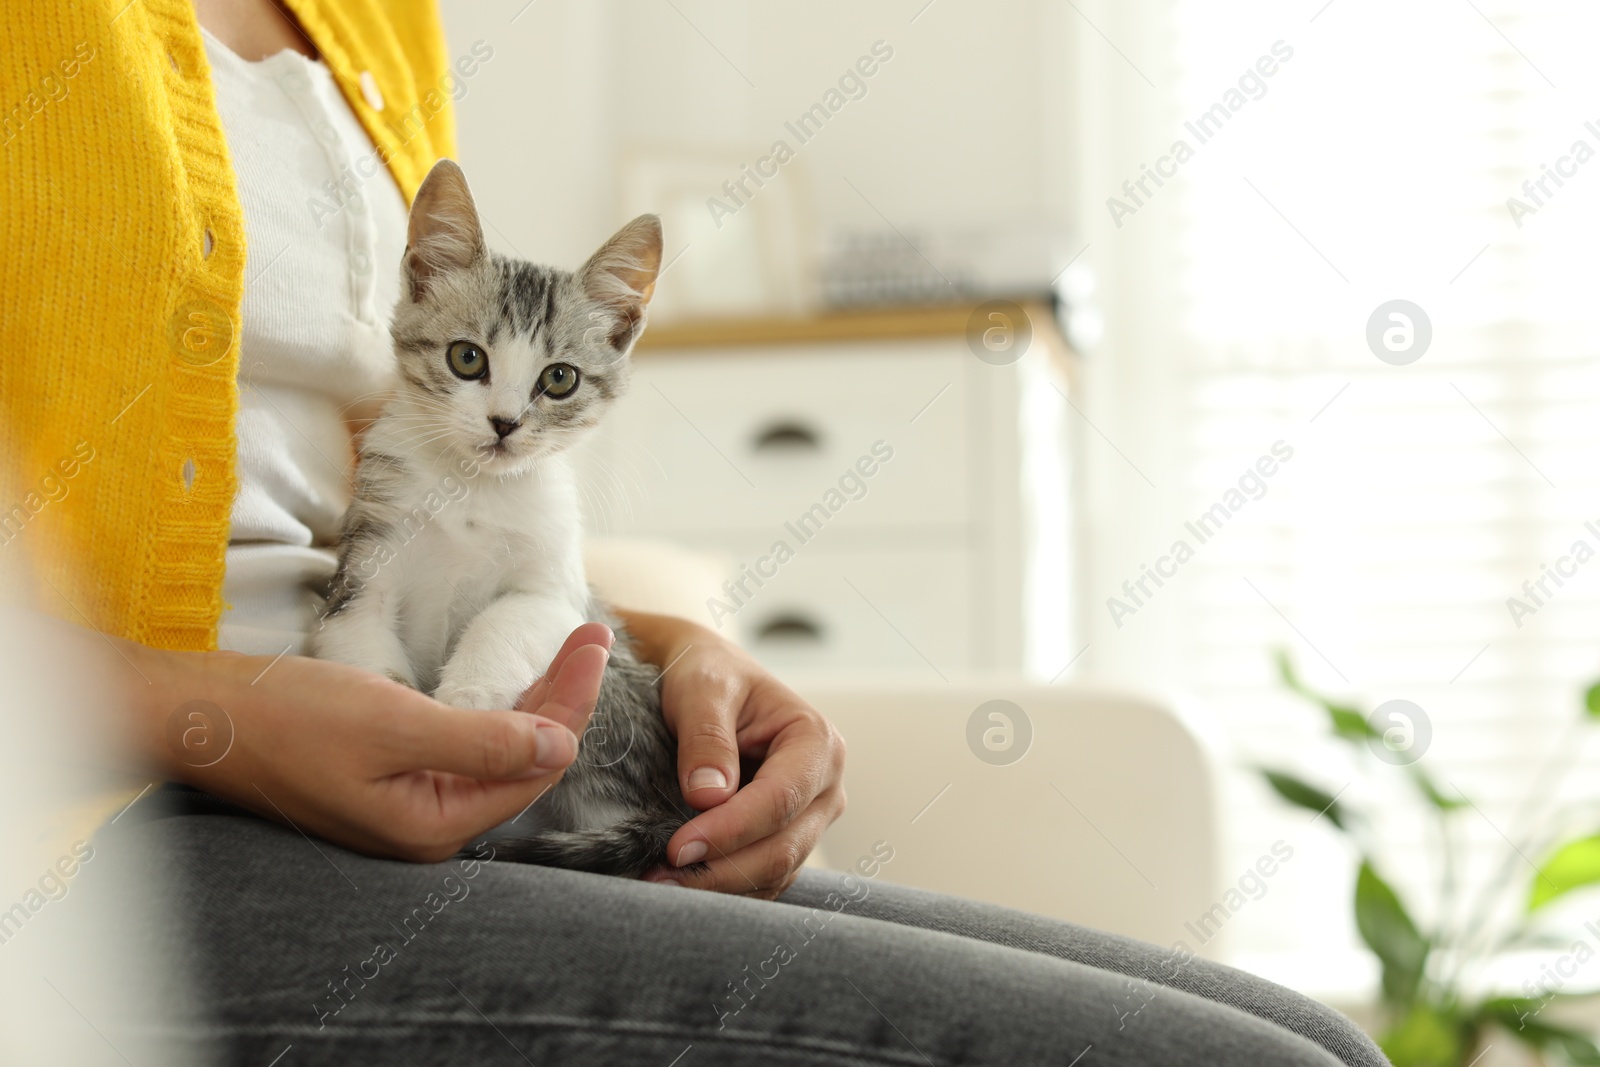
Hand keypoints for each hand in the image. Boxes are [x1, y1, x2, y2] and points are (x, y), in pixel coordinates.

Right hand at [125, 622, 614, 861]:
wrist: (199, 715)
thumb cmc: (287, 718)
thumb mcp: (392, 724)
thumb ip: (480, 741)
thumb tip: (560, 747)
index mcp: (434, 825)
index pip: (533, 764)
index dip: (571, 702)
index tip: (594, 642)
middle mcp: (428, 824)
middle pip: (522, 758)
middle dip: (562, 696)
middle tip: (592, 634)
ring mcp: (408, 803)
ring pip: (495, 750)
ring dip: (535, 699)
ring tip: (570, 647)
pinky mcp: (389, 777)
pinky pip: (463, 746)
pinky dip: (496, 708)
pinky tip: (517, 681)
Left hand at [619, 611, 845, 898]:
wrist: (707, 679)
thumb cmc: (708, 673)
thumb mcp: (703, 688)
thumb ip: (706, 736)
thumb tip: (707, 797)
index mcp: (817, 741)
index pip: (780, 799)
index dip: (731, 830)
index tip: (677, 848)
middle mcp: (825, 786)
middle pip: (783, 847)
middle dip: (722, 869)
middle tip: (658, 878)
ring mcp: (809, 818)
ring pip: (774, 872)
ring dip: (719, 886)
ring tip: (659, 885)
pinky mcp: (785, 839)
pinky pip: (762, 878)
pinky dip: (724, 888)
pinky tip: (679, 884)